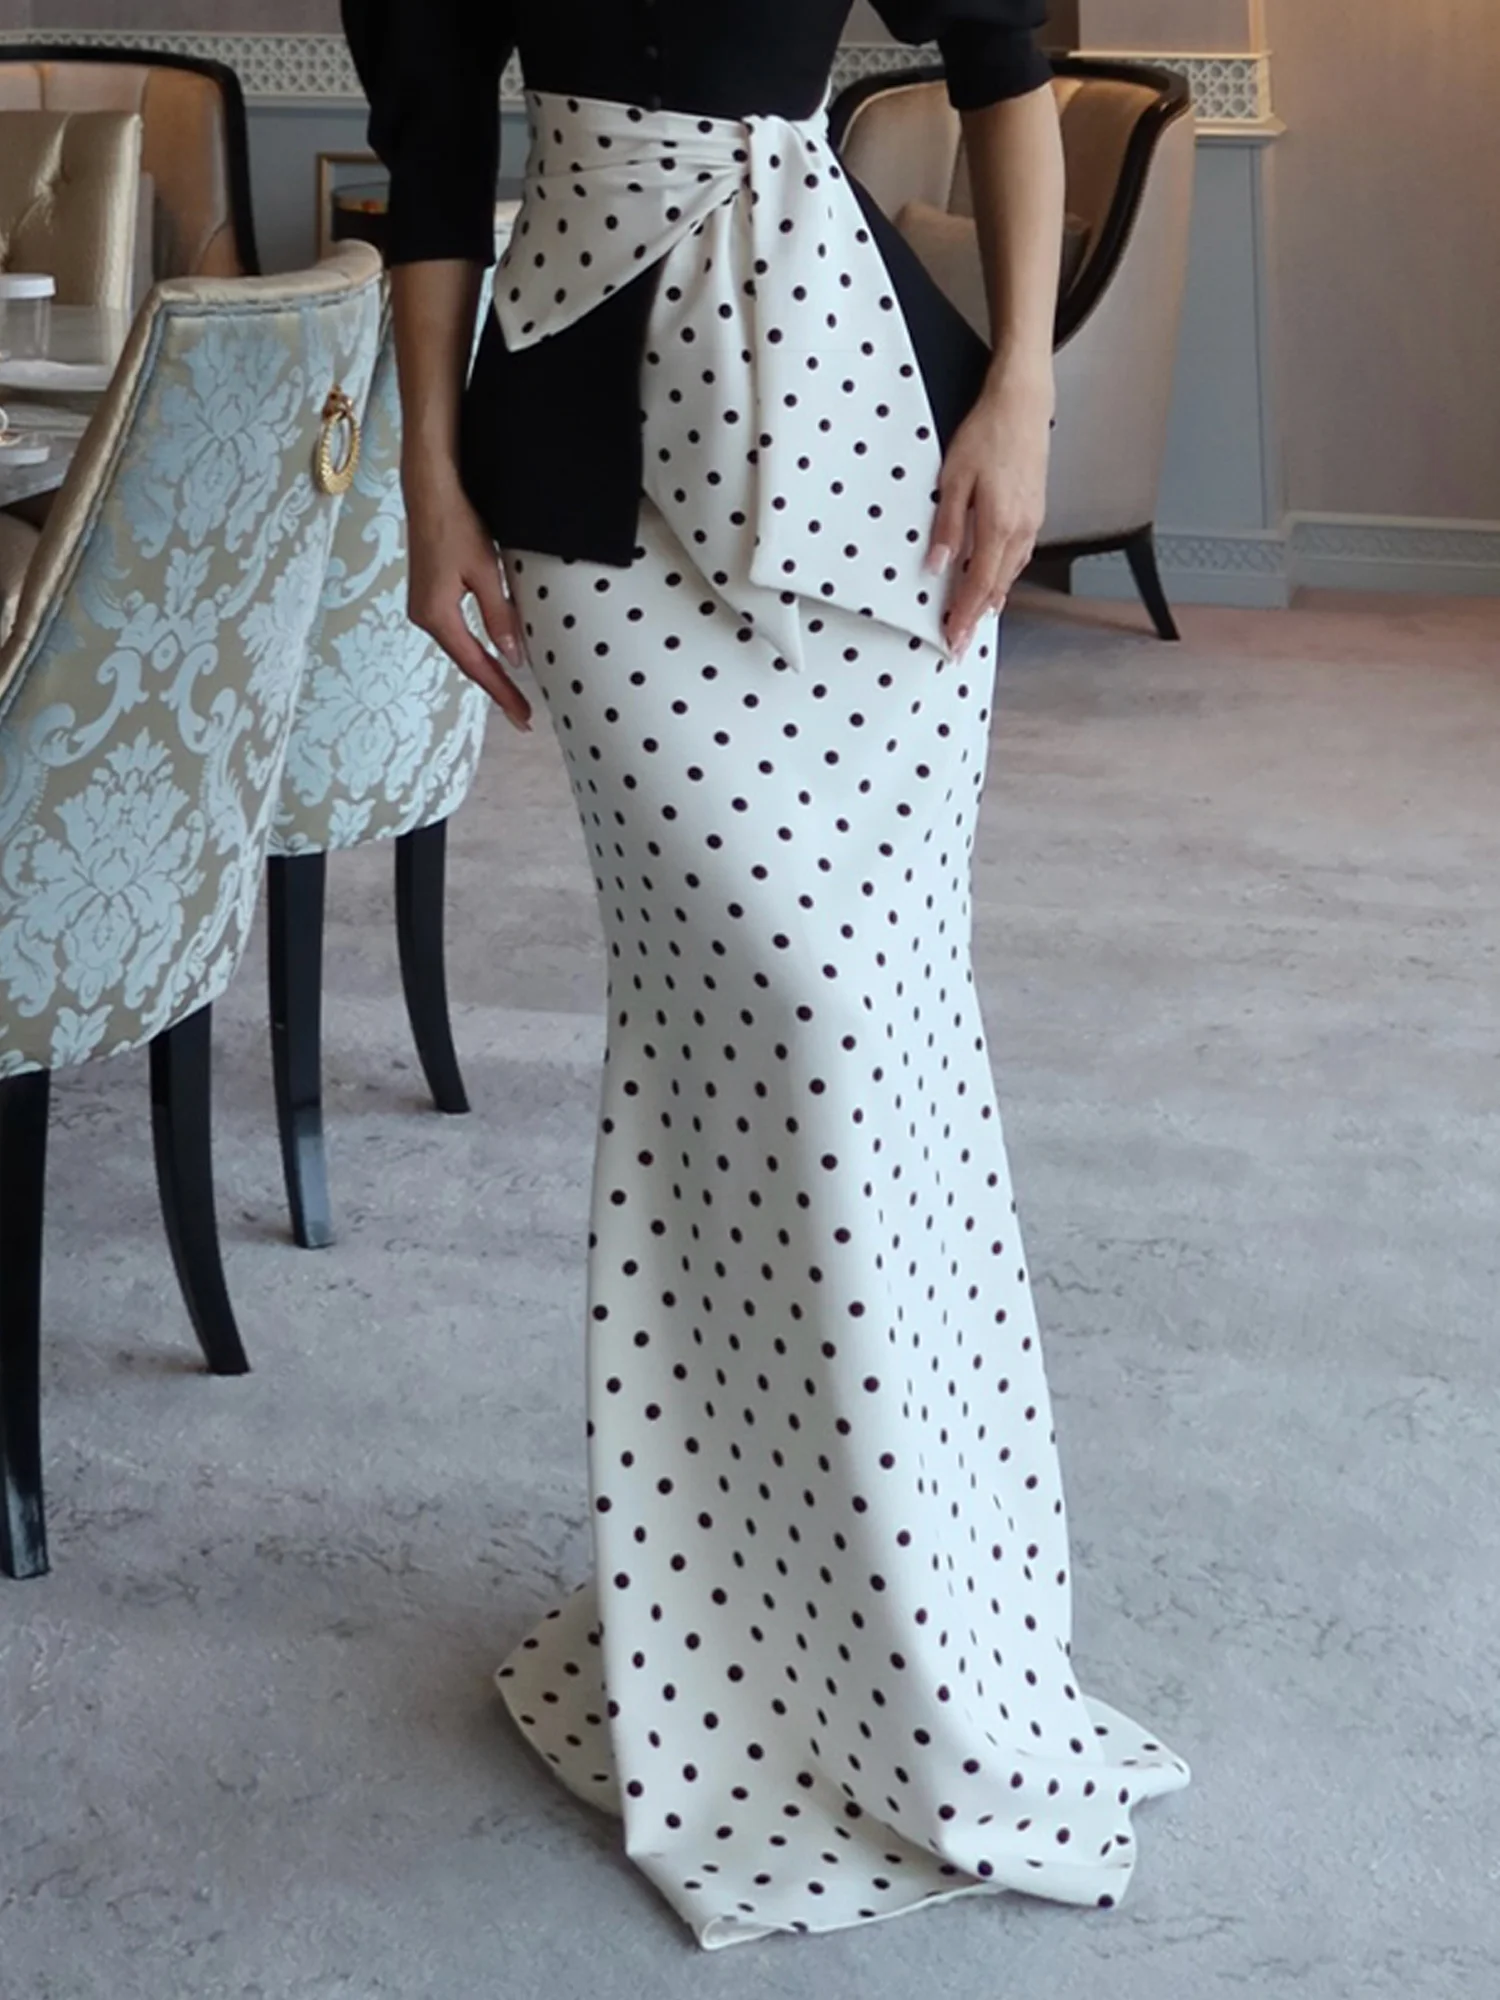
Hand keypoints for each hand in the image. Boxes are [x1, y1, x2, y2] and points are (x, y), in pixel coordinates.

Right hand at [403, 458, 532, 732]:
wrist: (429, 490)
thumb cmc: (457, 524)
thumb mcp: (486, 572)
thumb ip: (499, 616)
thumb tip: (511, 658)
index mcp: (437, 616)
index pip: (476, 666)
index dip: (502, 693)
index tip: (523, 717)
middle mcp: (425, 617)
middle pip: (467, 662)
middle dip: (496, 688)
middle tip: (523, 716)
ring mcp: (424, 607)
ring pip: (462, 648)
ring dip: (486, 671)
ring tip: (512, 695)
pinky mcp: (429, 595)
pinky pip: (456, 632)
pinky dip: (476, 650)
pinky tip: (491, 658)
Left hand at [926, 365, 1052, 660]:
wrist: (1023, 405)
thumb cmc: (988, 434)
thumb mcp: (954, 478)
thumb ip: (947, 526)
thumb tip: (936, 566)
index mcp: (998, 525)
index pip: (977, 585)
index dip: (964, 616)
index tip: (952, 640)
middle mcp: (1020, 530)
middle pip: (995, 587)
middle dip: (976, 618)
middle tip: (960, 642)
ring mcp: (1031, 522)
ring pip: (1009, 574)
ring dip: (991, 599)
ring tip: (974, 619)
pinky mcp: (1035, 512)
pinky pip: (1018, 556)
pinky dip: (1004, 576)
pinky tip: (995, 579)